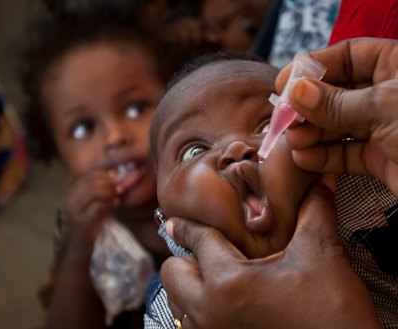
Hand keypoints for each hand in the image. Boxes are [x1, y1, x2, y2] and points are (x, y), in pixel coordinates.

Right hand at [63, 170, 118, 249]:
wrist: (79, 247)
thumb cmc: (89, 223)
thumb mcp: (94, 202)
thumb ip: (100, 189)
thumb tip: (113, 174)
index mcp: (72, 191)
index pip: (89, 174)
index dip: (105, 176)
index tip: (114, 184)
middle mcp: (70, 198)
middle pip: (92, 181)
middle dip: (109, 185)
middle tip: (117, 192)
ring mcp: (73, 210)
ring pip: (95, 192)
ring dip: (109, 194)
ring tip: (115, 200)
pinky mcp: (80, 222)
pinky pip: (97, 206)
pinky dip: (108, 205)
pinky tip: (112, 207)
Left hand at [160, 180, 381, 328]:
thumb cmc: (334, 313)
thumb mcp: (321, 255)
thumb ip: (313, 212)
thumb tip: (318, 181)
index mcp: (227, 283)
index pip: (197, 241)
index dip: (189, 225)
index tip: (175, 221)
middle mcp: (209, 312)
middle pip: (172, 273)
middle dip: (186, 258)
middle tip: (211, 251)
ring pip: (177, 301)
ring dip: (191, 285)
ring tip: (220, 275)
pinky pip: (192, 322)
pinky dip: (200, 307)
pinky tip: (229, 299)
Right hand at [277, 38, 397, 195]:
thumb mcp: (384, 108)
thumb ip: (336, 102)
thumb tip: (296, 91)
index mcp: (397, 67)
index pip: (347, 56)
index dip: (314, 67)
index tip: (285, 83)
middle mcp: (388, 95)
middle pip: (336, 92)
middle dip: (308, 106)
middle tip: (284, 119)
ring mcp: (386, 128)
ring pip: (337, 125)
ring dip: (312, 133)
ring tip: (294, 142)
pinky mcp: (383, 159)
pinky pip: (346, 154)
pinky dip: (324, 157)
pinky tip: (305, 159)